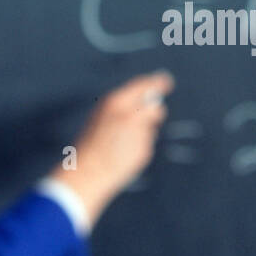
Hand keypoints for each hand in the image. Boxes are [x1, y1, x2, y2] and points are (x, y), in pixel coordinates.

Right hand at [50, 70, 174, 225]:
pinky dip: (137, 150)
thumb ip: (123, 108)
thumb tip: (145, 104)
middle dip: (155, 113)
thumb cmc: (91, 145)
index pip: (145, 85)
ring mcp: (139, 133)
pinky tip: (122, 156)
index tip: (166, 82)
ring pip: (150, 130)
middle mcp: (131, 114)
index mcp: (116, 102)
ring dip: (141, 135)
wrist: (88, 173)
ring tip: (120, 146)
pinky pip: (145, 146)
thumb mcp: (102, 117)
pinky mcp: (144, 150)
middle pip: (157, 108)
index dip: (157, 83)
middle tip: (151, 118)